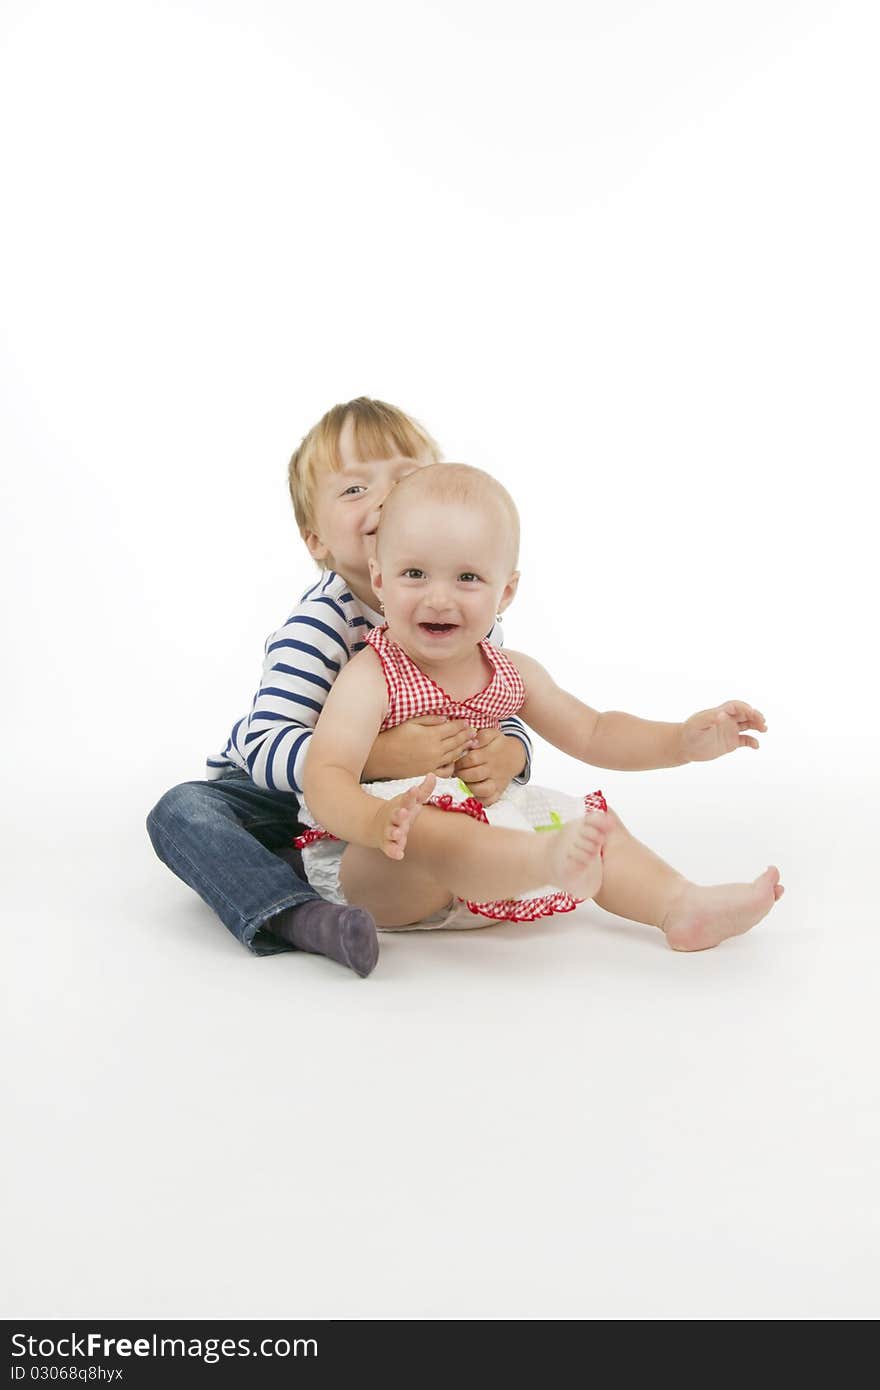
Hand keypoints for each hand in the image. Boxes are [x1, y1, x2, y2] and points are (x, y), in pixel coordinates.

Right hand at [362, 715, 478, 780]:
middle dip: (467, 735)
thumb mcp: (411, 722)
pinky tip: (455, 760)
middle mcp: (435, 750)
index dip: (461, 724)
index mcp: (432, 735)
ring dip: (464, 748)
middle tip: (474, 731)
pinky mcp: (428, 772)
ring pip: (454, 755)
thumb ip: (430, 720)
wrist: (381, 757)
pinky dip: (453, 765)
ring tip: (470, 743)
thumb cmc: (393, 736)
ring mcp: (433, 763)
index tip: (467, 721)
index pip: (453, 728)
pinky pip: (446, 770)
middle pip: (457, 741)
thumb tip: (446, 718)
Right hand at [371, 774, 435, 859]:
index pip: (407, 799)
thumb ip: (424, 790)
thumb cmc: (400, 811)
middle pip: (396, 815)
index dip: (411, 795)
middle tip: (403, 812)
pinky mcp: (388, 844)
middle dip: (400, 814)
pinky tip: (399, 855)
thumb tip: (433, 775)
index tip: (415, 789)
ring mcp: (390, 831)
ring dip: (395, 832)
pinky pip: (390, 849)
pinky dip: (393, 851)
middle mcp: (394, 818)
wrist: (376, 824)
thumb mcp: (412, 801)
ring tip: (398, 833)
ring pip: (391, 832)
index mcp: (401, 806)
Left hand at [454, 729, 526, 805]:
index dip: (460, 761)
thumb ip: (482, 736)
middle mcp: (493, 770)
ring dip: (469, 787)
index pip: (471, 759)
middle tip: (456, 772)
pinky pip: (489, 800)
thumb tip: (472, 741)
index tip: (455, 761)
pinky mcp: (498, 792)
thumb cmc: (498, 744)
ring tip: (465, 781)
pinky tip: (473, 793)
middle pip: (473, 775)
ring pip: (481, 790)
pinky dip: (480, 799)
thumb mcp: (492, 734)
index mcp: (489, 755)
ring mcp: (496, 782)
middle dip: (461, 774)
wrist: (515, 756)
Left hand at [680, 701, 767, 762]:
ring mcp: (730, 730)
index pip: (736, 706)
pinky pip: (746, 740)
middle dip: (755, 716)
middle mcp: (728, 720)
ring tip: (764, 729)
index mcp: (720, 712)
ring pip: (748, 725)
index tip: (752, 713)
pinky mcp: (731, 742)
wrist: (685, 746)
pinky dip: (752, 742)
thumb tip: (722, 715)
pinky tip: (756, 746)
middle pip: (746, 714)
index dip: (745, 708)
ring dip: (757, 725)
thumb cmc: (689, 732)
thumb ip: (710, 718)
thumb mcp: (697, 724)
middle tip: (762, 722)